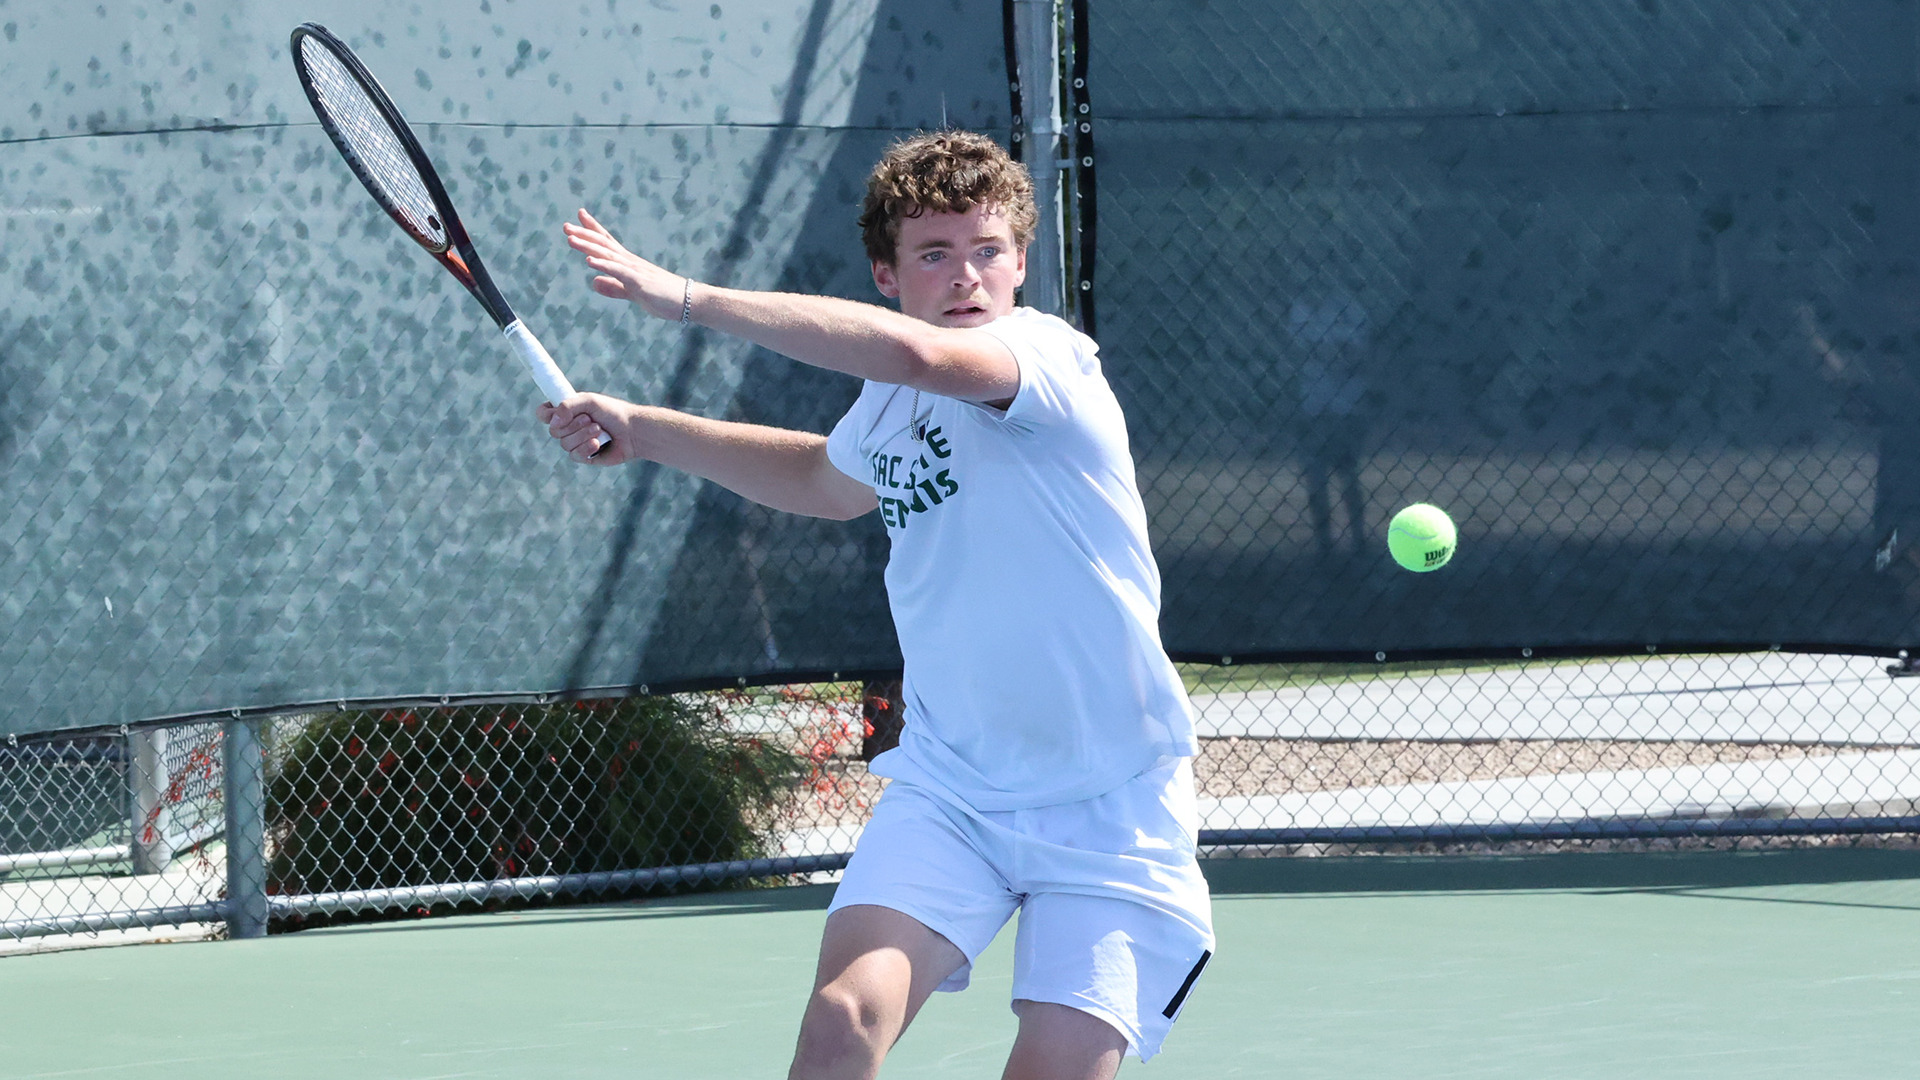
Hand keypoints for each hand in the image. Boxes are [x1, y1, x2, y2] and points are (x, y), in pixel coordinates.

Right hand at [538, 392, 637, 464]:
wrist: (633, 430)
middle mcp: (568, 427)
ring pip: (564, 444)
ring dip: (582, 435)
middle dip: (573, 425)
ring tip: (599, 430)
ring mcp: (575, 442)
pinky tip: (598, 443)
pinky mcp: (584, 456)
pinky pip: (574, 455)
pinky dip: (586, 448)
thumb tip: (552, 421)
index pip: (543, 413)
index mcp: (567, 411)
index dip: (546, 414)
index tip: (557, 413)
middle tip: (590, 419)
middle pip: (553, 431)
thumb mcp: (590, 401)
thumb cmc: (612, 412)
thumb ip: (568, 406)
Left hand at [563, 208, 687, 322]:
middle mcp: (630, 262)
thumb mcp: (633, 294)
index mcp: (628, 264)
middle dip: (584, 234)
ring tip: (570, 238)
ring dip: (588, 246)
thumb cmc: (664, 297)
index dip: (592, 229)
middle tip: (566, 225)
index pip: (607, 242)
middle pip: (603, 244)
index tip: (579, 215)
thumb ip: (613, 288)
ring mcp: (635, 270)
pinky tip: (589, 261)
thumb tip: (593, 282)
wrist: (690, 301)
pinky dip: (603, 265)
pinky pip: (618, 272)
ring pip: (607, 254)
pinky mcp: (639, 282)